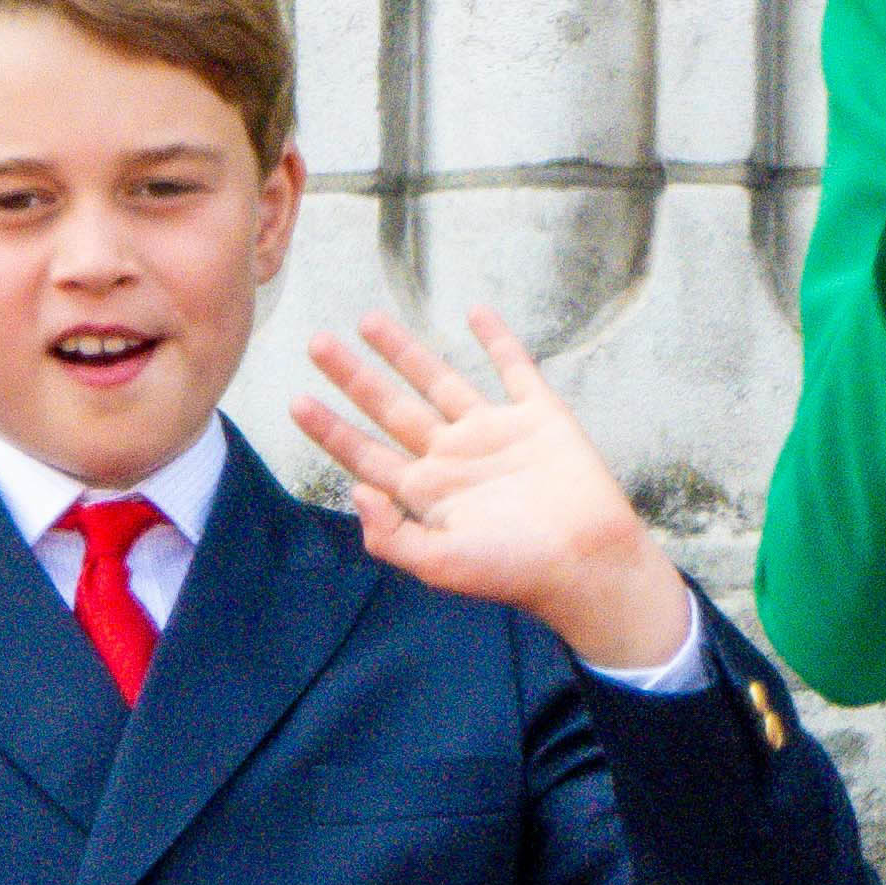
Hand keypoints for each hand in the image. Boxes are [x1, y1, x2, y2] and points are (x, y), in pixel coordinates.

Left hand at [293, 307, 692, 669]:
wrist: (589, 560)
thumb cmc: (516, 570)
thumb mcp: (437, 565)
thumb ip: (389, 534)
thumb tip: (356, 488)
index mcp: (427, 491)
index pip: (366, 453)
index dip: (330, 429)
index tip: (296, 402)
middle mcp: (454, 456)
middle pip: (390, 407)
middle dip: (352, 376)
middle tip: (317, 343)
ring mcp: (495, 433)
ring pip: (440, 380)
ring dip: (404, 351)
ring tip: (368, 321)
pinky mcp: (540, 416)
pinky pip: (514, 369)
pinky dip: (498, 340)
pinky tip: (476, 314)